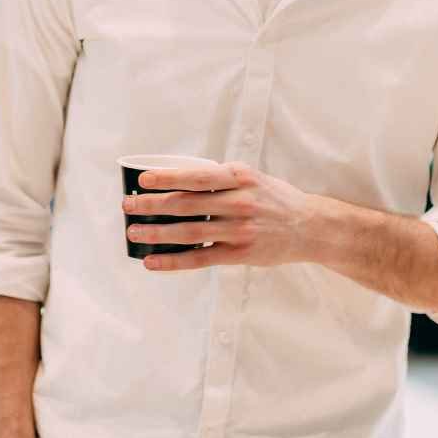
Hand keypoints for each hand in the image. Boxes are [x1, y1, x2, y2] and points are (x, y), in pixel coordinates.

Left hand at [123, 162, 323, 270]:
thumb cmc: (275, 199)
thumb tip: (181, 178)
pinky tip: (153, 261)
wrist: (309, 227)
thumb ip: (221, 178)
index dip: (167, 177)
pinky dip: (173, 260)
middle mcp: (239, 202)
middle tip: (128, 206)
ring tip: (134, 233)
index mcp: (239, 177)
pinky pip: (200, 258)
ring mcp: (239, 229)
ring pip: (189, 231)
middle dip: (152, 205)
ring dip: (157, 233)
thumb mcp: (252, 178)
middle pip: (186, 203)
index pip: (196, 176)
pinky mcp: (240, 253)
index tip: (143, 179)